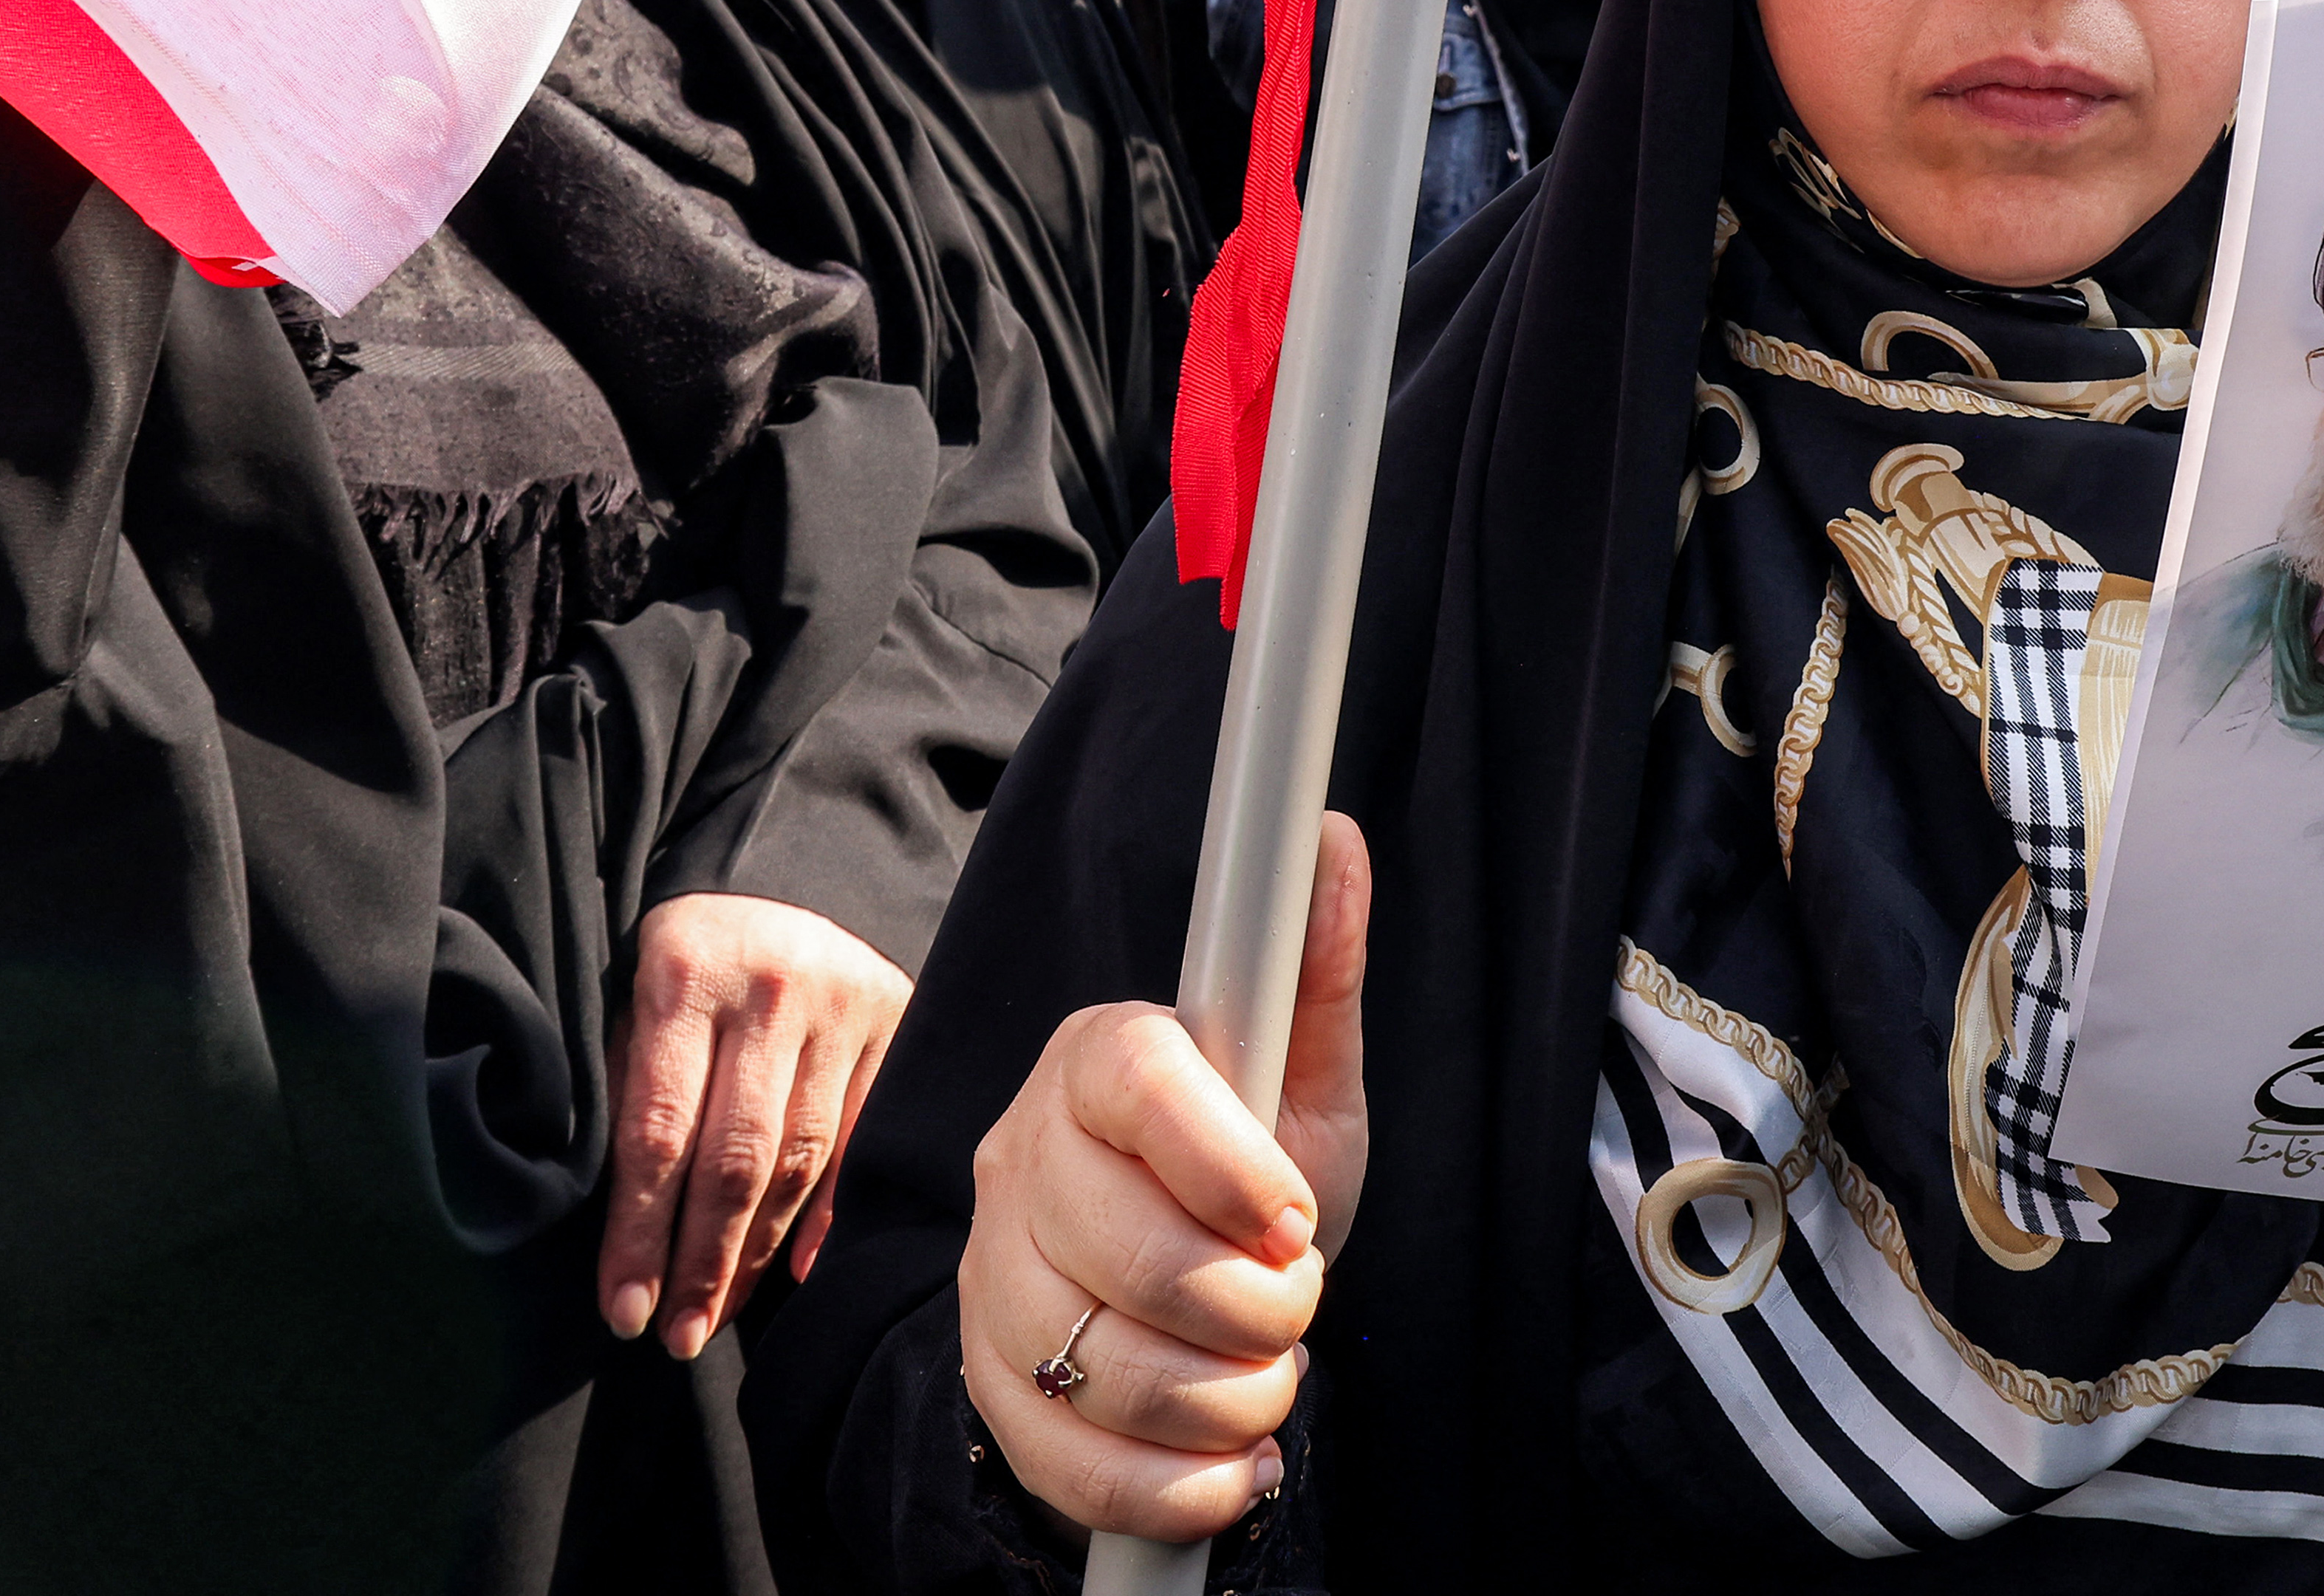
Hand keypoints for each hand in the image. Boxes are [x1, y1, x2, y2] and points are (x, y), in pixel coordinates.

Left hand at [599, 892, 913, 1357]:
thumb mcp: (632, 1000)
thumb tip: (622, 1227)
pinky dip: (829, 1213)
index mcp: (684, 976)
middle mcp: (770, 989)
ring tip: (720, 1316)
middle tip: (678, 1338)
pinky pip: (862, 1138)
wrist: (785, 871)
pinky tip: (797, 1272)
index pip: (658, 1132)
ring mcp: (844, 1004)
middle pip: (735, 1158)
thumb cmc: (686, 960)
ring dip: (759, 1253)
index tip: (623, 1310)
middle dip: (702, 1263)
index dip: (640, 1232)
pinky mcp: (897, 1018)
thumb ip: (630, 1092)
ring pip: (800, 1158)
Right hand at [966, 814, 1371, 1543]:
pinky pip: (1075, 1465)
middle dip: (1255, 1304)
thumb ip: (1315, 970)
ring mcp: (989, 1277)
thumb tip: (1334, 838)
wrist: (1186, 1301)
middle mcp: (1019, 1159)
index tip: (1296, 1218)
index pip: (1136, 1088)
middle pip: (1127, 1247)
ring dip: (1229, 1397)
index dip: (1227, 1164)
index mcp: (1094, 1061)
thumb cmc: (1256, 1179)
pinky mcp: (990, 1387)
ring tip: (1268, 1374)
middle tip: (1296, 1300)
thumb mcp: (1306, 1081)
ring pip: (1104, 1366)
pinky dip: (1180, 1485)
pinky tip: (1231, 1460)